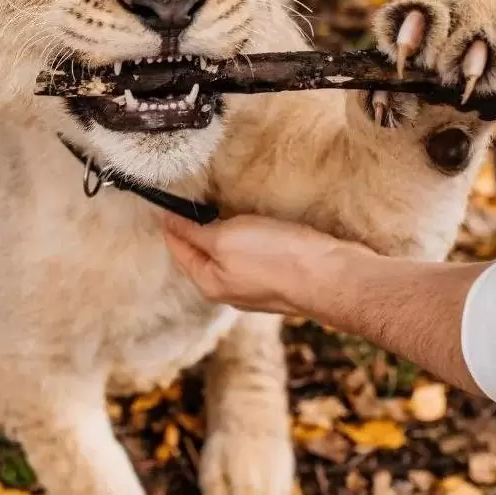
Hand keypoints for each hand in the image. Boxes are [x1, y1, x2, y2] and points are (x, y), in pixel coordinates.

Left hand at [161, 214, 369, 315]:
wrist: (332, 277)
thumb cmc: (275, 259)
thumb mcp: (225, 239)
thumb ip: (194, 232)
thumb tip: (168, 222)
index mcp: (208, 283)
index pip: (178, 250)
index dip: (170, 226)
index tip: (163, 204)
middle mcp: (228, 290)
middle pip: (201, 256)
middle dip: (192, 233)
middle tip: (186, 204)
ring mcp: (255, 287)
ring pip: (228, 257)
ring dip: (220, 236)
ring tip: (215, 211)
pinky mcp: (281, 277)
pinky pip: (253, 256)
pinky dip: (245, 241)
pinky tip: (250, 227)